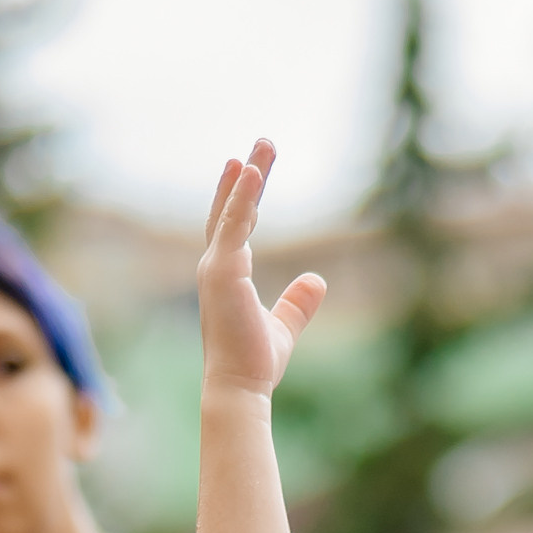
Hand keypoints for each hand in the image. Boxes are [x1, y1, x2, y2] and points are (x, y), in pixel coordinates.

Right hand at [200, 137, 325, 399]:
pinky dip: (242, 196)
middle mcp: (215, 267)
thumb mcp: (283, 328)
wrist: (238, 388)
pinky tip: (254, 172)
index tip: (252, 170)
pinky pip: (233, 224)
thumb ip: (298, 304)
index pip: (234, 228)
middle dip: (244, 177)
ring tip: (264, 145)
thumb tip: (318, 281)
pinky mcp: (222, 272)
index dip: (242, 198)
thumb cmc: (254, 364)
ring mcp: (215, 268)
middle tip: (261, 144)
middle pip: (230, 210)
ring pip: (232, 210)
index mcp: (226, 277)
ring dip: (247, 176)